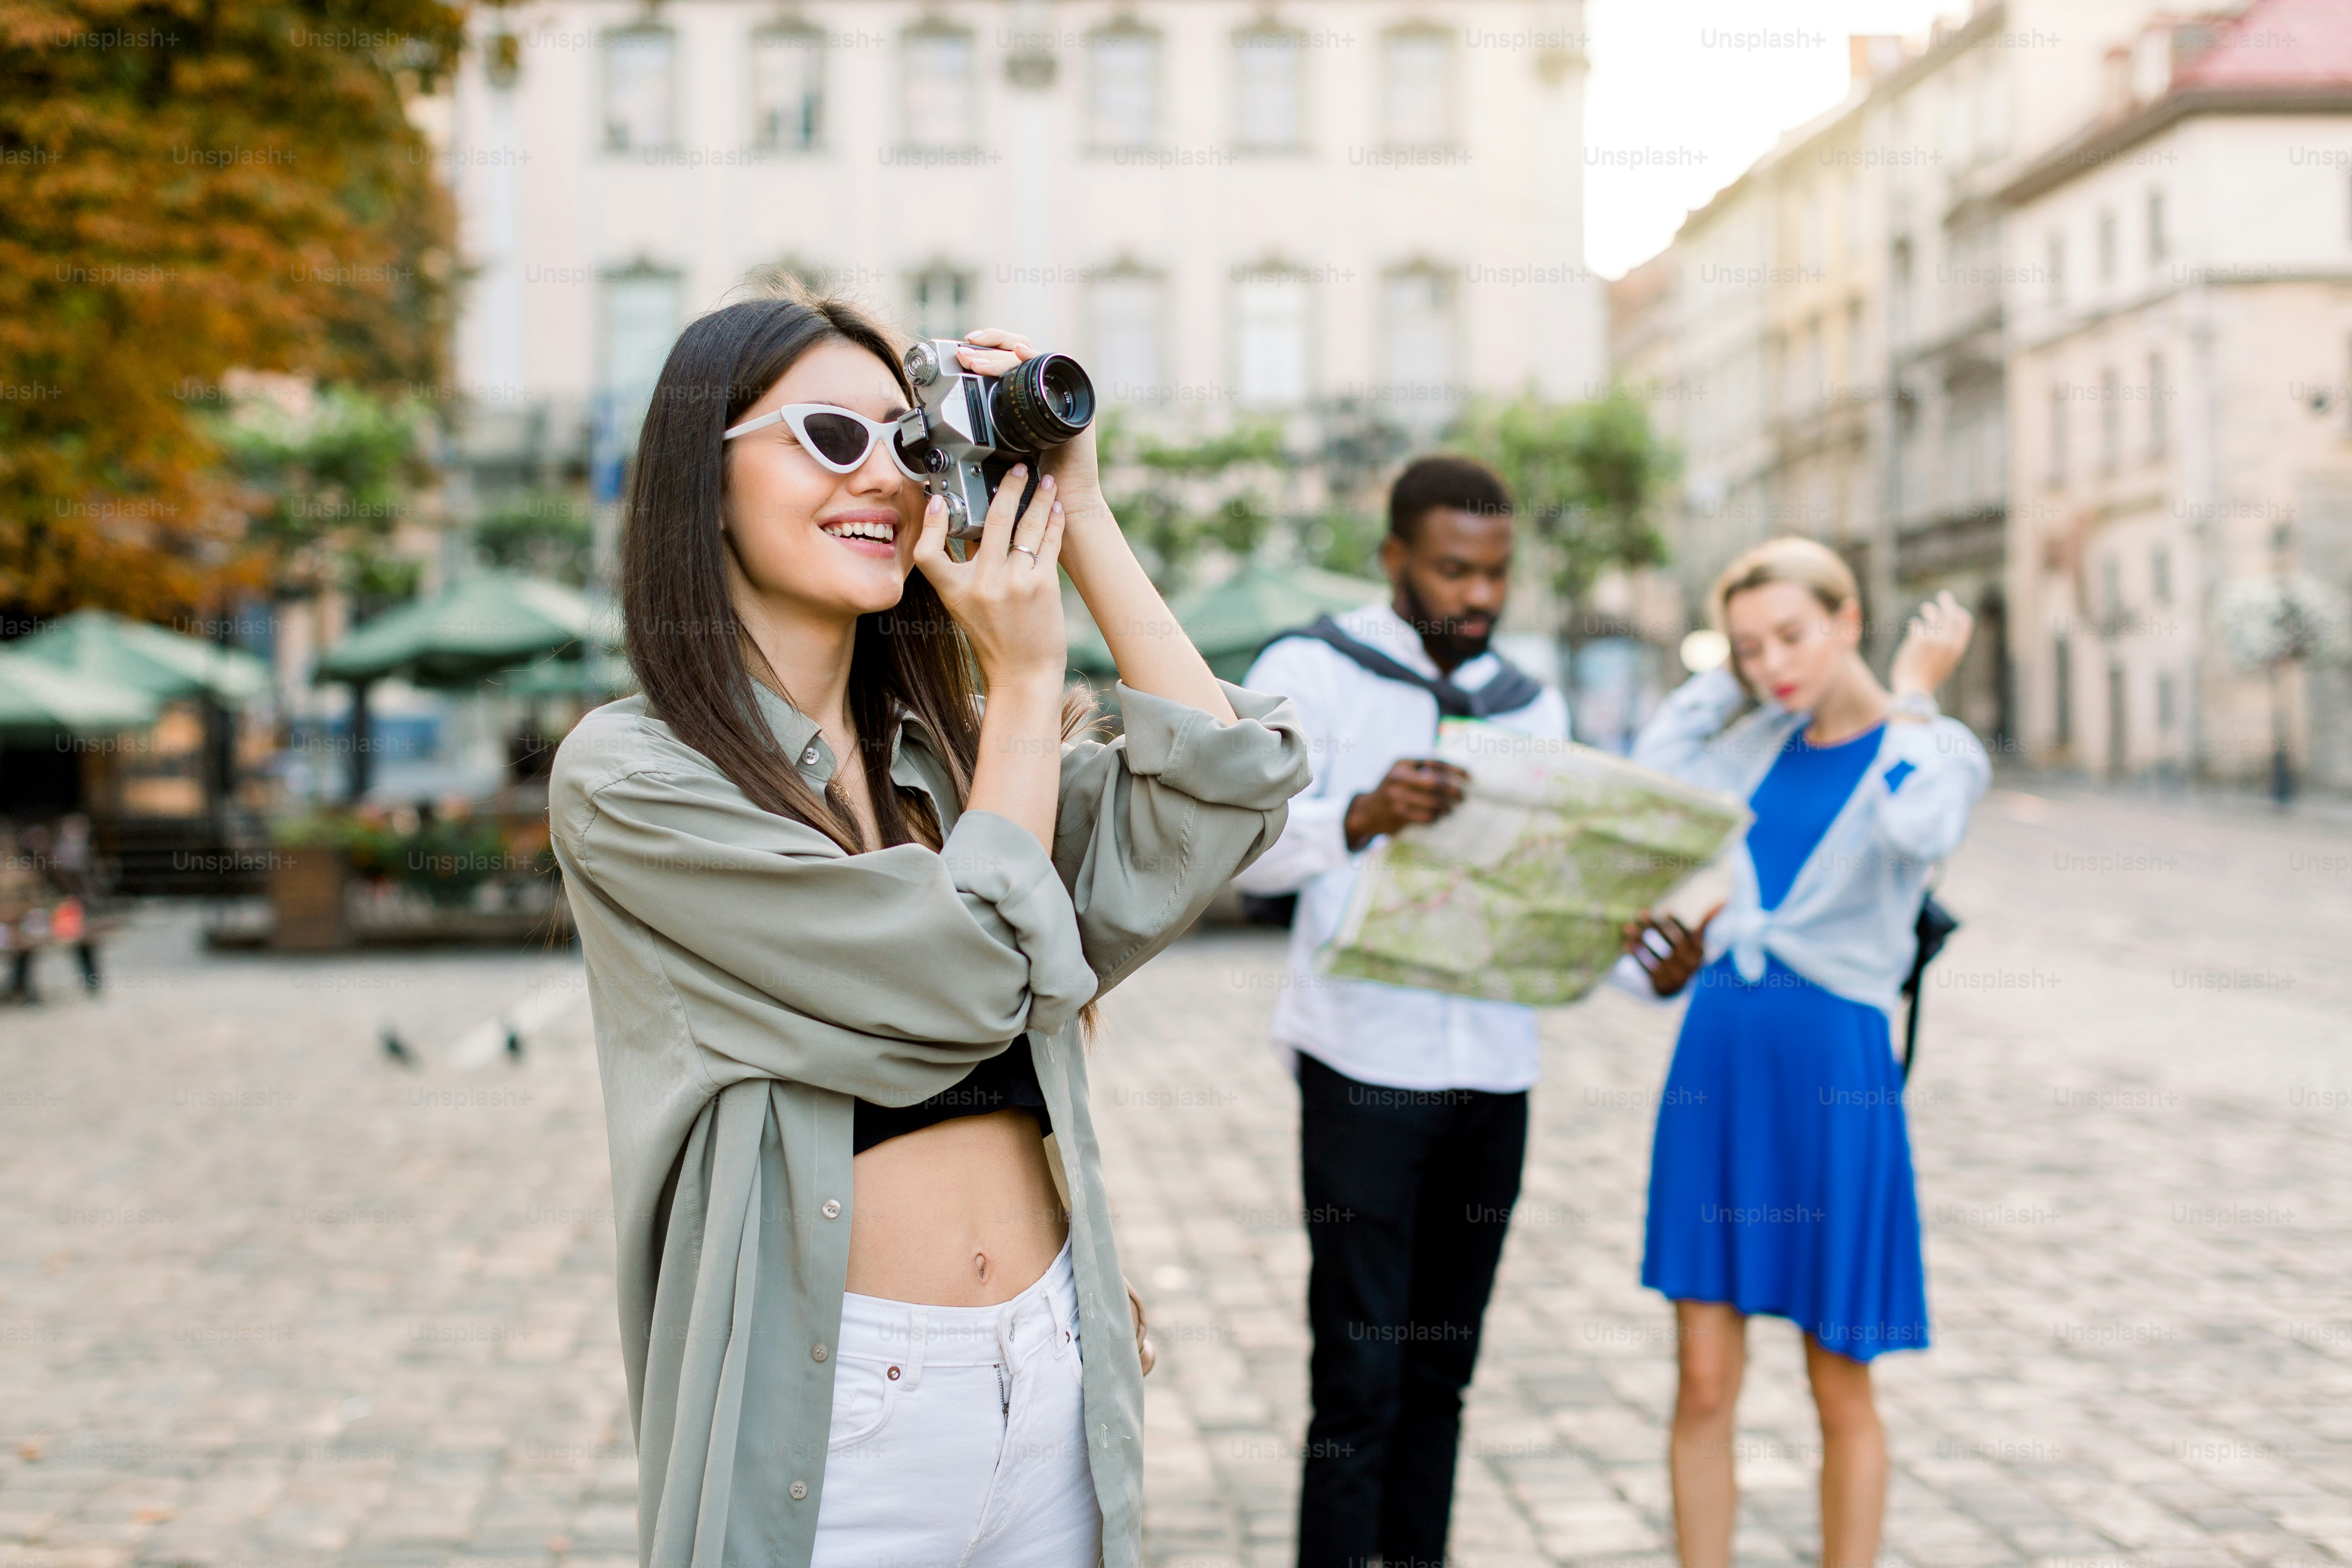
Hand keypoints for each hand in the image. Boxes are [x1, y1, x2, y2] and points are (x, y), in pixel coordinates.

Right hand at [909, 457, 1066, 689]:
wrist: (1023, 674)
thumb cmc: (994, 641)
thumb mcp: (965, 608)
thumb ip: (966, 569)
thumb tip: (971, 526)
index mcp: (955, 591)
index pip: (929, 551)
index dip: (930, 523)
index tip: (938, 500)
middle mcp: (982, 584)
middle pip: (993, 520)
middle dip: (1009, 487)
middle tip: (1018, 468)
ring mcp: (1014, 582)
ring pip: (1026, 525)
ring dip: (1039, 497)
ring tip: (1046, 480)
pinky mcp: (1042, 585)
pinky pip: (1048, 542)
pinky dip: (1054, 521)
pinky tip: (1057, 508)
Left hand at [956, 329, 1107, 526]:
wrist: (1061, 499)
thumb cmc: (1033, 479)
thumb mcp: (1001, 443)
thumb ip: (988, 421)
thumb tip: (954, 405)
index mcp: (1026, 396)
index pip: (1006, 359)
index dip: (986, 348)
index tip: (963, 351)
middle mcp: (1045, 389)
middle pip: (1017, 351)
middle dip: (988, 347)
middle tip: (967, 353)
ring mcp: (1061, 392)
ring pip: (1031, 358)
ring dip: (1003, 353)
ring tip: (979, 359)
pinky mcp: (1073, 400)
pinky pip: (1054, 371)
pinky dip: (1035, 359)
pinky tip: (1019, 355)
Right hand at [1344, 758, 1469, 850]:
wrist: (1367, 812)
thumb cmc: (1392, 790)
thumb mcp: (1401, 772)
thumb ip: (1422, 769)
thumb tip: (1457, 776)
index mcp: (1402, 762)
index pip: (1435, 763)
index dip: (1455, 769)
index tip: (1470, 777)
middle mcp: (1398, 777)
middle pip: (1436, 783)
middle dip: (1454, 791)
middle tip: (1463, 797)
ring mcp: (1397, 796)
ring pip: (1433, 802)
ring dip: (1448, 807)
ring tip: (1453, 809)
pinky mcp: (1398, 814)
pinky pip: (1426, 816)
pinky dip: (1437, 818)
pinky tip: (1440, 817)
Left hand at [1622, 905, 1719, 997]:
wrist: (1677, 985)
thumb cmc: (1686, 954)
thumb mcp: (1697, 939)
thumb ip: (1707, 920)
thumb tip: (1723, 899)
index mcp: (1700, 953)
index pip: (1688, 936)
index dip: (1677, 924)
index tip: (1665, 912)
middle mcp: (1690, 966)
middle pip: (1671, 945)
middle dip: (1655, 927)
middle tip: (1640, 913)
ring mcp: (1677, 977)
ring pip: (1658, 957)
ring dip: (1641, 941)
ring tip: (1628, 928)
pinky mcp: (1663, 985)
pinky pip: (1649, 970)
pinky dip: (1638, 957)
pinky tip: (1627, 945)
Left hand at [1888, 590, 1973, 697]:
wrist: (1914, 690)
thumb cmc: (1928, 680)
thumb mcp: (1944, 664)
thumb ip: (1947, 649)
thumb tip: (1947, 638)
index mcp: (1957, 648)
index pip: (1964, 622)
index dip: (1959, 613)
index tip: (1955, 609)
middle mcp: (1948, 641)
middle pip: (1950, 614)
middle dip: (1947, 603)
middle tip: (1944, 595)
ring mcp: (1934, 639)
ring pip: (1934, 616)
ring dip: (1930, 610)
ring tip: (1926, 607)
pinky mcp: (1918, 639)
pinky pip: (1918, 624)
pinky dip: (1916, 624)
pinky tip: (1914, 623)